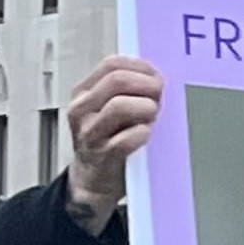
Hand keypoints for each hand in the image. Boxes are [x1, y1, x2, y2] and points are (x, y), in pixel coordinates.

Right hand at [63, 56, 164, 232]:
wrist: (92, 180)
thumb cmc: (106, 142)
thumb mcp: (108, 110)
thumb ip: (126, 92)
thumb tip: (158, 78)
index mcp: (85, 93)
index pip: (112, 64)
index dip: (140, 67)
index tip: (157, 77)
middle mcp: (83, 109)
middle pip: (117, 81)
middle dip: (147, 86)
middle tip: (160, 97)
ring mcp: (90, 133)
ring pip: (119, 106)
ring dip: (145, 108)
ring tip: (153, 117)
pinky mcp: (103, 155)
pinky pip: (126, 139)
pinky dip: (142, 134)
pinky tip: (147, 135)